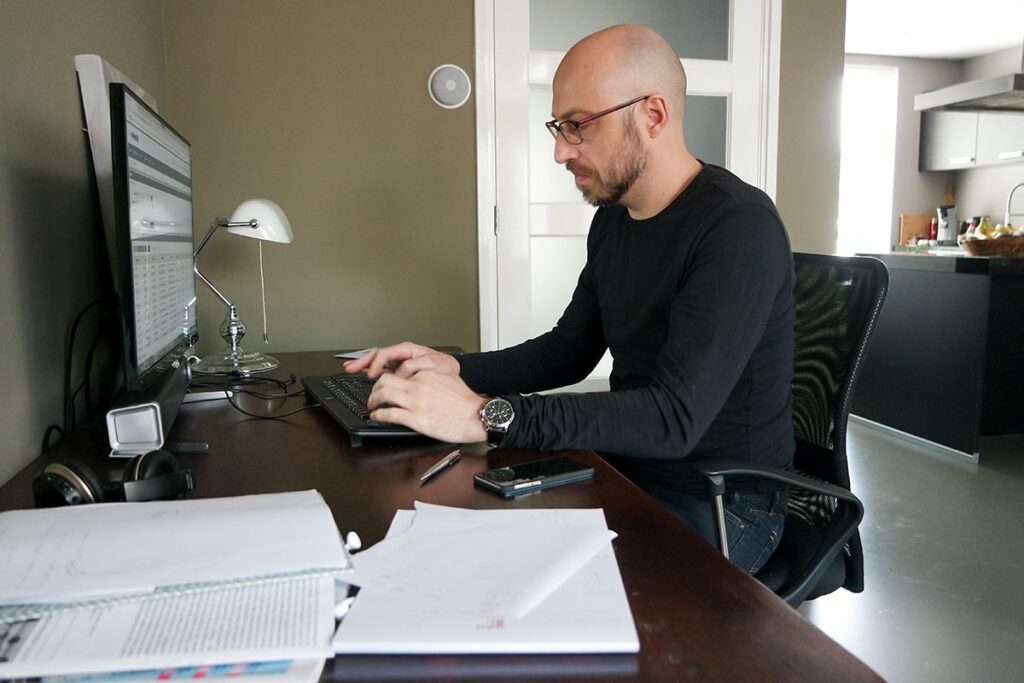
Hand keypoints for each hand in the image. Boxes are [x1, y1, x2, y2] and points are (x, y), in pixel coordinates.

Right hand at [343, 342, 459, 378]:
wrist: (454, 373)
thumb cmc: (446, 367)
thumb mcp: (433, 364)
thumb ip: (414, 366)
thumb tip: (399, 372)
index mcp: (408, 350)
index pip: (386, 354)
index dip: (376, 364)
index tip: (372, 375)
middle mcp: (402, 354)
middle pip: (378, 355)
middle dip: (362, 361)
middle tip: (349, 368)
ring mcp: (401, 361)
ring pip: (379, 361)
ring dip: (364, 365)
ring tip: (350, 369)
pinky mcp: (402, 370)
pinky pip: (385, 369)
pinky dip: (373, 371)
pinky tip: (365, 374)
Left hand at [367, 371, 487, 442]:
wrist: (475, 415)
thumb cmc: (465, 401)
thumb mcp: (447, 378)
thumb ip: (431, 376)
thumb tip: (420, 378)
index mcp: (425, 374)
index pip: (398, 370)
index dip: (387, 377)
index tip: (384, 383)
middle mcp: (417, 386)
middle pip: (384, 380)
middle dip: (375, 388)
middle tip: (374, 394)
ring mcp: (415, 402)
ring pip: (382, 395)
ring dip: (373, 401)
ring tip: (372, 405)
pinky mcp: (415, 419)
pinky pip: (389, 414)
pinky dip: (379, 415)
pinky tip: (378, 417)